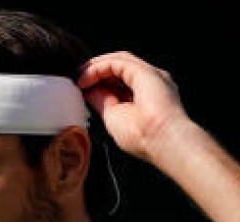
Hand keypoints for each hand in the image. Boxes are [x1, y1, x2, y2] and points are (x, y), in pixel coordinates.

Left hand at [77, 51, 191, 163]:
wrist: (162, 141)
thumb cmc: (143, 138)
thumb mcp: (113, 117)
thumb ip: (102, 100)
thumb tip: (88, 90)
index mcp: (146, 95)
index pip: (120, 81)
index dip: (99, 82)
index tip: (81, 90)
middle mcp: (151, 82)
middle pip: (119, 67)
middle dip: (96, 72)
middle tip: (77, 80)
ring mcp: (150, 75)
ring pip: (118, 61)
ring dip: (95, 67)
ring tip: (79, 78)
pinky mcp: (144, 71)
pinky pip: (116, 62)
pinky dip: (98, 68)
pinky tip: (86, 78)